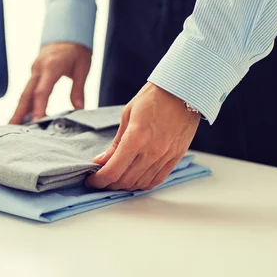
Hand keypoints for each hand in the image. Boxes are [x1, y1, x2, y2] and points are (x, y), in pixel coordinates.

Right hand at [10, 42, 91, 123]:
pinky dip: (25, 103)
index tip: (36, 123)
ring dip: (18, 110)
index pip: (41, 92)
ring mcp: (34, 70)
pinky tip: (23, 115)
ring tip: (12, 126)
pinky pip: (28, 89)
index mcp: (51, 67)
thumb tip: (79, 109)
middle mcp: (38, 69)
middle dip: (19, 113)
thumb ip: (78, 90)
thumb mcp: (83, 68)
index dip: (38, 108)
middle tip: (11, 128)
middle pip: (26, 94)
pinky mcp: (34, 72)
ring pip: (24, 93)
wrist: (68, 30)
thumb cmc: (77, 49)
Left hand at [85, 82, 199, 190]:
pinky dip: (143, 184)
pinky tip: (134, 180)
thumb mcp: (127, 114)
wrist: (184, 91)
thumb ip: (116, 142)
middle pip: (125, 180)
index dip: (99, 180)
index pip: (113, 170)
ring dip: (125, 186)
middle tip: (100, 179)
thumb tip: (103, 160)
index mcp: (136, 138)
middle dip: (109, 184)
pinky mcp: (176, 157)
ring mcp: (165, 156)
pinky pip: (157, 179)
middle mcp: (152, 151)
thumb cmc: (154, 97)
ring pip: (140, 183)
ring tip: (115, 179)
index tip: (92, 180)